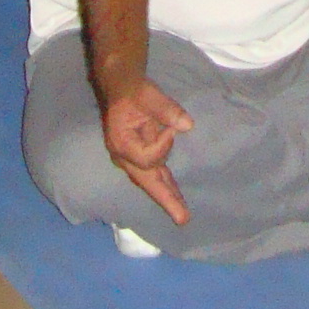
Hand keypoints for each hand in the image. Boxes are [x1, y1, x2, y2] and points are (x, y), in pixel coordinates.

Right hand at [97, 77, 193, 225]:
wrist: (121, 89)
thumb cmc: (133, 92)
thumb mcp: (148, 95)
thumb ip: (166, 109)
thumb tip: (187, 125)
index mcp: (122, 143)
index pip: (147, 157)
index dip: (162, 146)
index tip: (170, 129)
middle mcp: (123, 157)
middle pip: (147, 182)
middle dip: (166, 200)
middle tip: (183, 219)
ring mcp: (130, 160)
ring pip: (151, 182)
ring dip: (168, 196)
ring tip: (182, 214)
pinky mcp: (139, 158)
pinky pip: (154, 175)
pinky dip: (166, 186)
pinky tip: (176, 196)